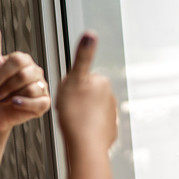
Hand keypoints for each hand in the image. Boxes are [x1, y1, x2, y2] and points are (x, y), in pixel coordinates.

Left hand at [0, 20, 50, 132]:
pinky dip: (24, 104)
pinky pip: (39, 102)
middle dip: (6, 87)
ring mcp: (41, 88)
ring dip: (11, 97)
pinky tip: (14, 104)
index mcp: (25, 62)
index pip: (19, 60)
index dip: (2, 73)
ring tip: (5, 101)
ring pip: (31, 88)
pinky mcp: (43, 104)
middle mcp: (36, 73)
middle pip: (25, 74)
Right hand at [55, 32, 117, 153]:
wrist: (85, 145)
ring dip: (79, 116)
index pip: (79, 80)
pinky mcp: (109, 131)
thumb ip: (82, 56)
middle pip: (83, 96)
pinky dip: (86, 129)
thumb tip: (91, 33)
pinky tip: (80, 133)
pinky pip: (93, 128)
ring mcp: (111, 115)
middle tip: (68, 111)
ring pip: (88, 112)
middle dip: (74, 102)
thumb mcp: (73, 79)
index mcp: (102, 82)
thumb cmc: (75, 113)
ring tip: (73, 123)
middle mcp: (110, 97)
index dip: (69, 88)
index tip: (67, 97)